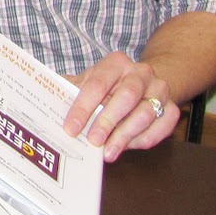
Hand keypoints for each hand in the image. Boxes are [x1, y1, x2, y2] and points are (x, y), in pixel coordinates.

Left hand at [64, 51, 179, 161]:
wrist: (144, 83)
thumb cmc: (110, 86)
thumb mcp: (89, 82)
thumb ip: (70, 90)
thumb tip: (43, 100)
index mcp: (116, 63)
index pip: (98, 83)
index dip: (83, 107)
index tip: (71, 128)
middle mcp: (141, 72)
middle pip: (126, 96)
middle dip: (108, 120)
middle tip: (93, 141)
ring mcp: (160, 89)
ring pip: (146, 113)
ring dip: (125, 135)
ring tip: (107, 151)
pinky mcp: (172, 108)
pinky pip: (161, 127)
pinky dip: (144, 140)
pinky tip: (126, 147)